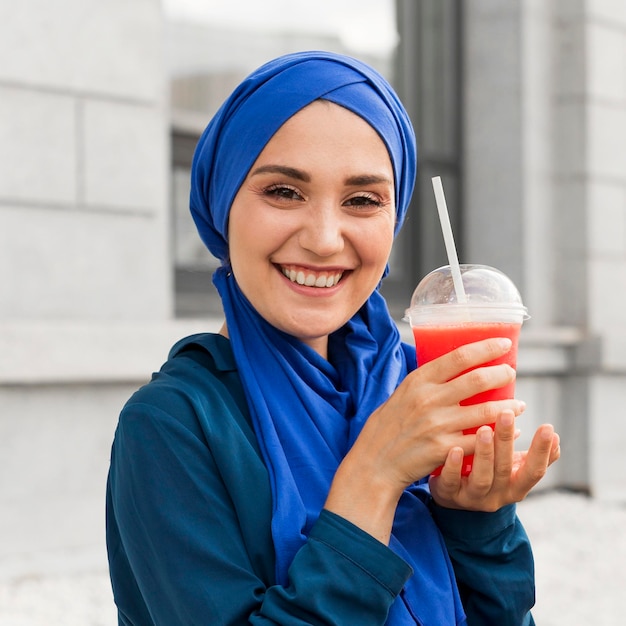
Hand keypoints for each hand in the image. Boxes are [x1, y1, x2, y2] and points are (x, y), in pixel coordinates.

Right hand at [325, 338, 526, 543]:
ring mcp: (437, 425)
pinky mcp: (445, 449)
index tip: (504, 344)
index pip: (459, 356)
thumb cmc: (388, 426)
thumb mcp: (401, 394)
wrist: (375, 462)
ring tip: (519, 404)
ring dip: (509, 406)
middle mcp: (429, 399)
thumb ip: (427, 382)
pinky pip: (482, 440)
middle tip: (511, 373)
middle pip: (477, 379)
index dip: (486, 347)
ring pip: (486, 411)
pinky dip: (501, 435)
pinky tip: (510, 432)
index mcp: (418, 381)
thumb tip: (455, 367)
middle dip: (502, 374)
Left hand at [428, 410, 560, 510]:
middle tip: (506, 414)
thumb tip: (555, 436)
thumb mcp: (513, 469)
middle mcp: (497, 496)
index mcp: (515, 487)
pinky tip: (455, 449)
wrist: (454, 497)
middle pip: (504, 469)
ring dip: (484, 453)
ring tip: (484, 429)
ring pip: (481, 478)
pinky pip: (451, 482)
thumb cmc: (489, 475)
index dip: (542, 452)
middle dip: (506, 441)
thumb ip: (534, 456)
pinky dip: (454, 466)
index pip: (534, 471)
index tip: (548, 427)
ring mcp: (472, 497)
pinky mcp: (449, 495)